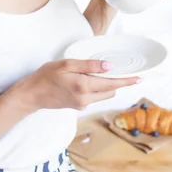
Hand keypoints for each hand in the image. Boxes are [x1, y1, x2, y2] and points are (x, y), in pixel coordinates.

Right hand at [17, 59, 141, 112]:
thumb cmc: (46, 76)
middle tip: (121, 69)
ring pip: (103, 95)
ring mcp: (82, 105)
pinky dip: (96, 88)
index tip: (140, 78)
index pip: (112, 83)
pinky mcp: (78, 107)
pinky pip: (94, 97)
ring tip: (101, 73)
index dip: (127, 81)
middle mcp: (86, 99)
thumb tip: (109, 66)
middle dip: (117, 81)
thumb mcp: (66, 64)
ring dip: (106, 85)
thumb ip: (88, 65)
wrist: (32, 95)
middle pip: (110, 90)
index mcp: (84, 86)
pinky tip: (88, 79)